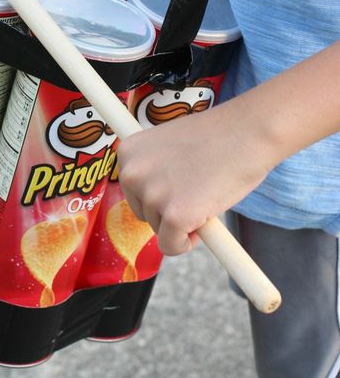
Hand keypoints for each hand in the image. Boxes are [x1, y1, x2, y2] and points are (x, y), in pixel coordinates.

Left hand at [117, 98, 272, 255]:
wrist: (248, 132)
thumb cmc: (216, 137)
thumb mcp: (169, 147)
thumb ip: (154, 170)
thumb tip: (152, 201)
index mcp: (128, 152)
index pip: (134, 189)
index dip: (160, 193)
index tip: (179, 185)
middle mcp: (132, 173)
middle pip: (142, 212)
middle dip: (168, 210)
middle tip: (197, 192)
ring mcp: (152, 195)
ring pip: (158, 229)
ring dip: (181, 222)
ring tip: (205, 194)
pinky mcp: (174, 216)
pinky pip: (172, 245)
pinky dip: (187, 242)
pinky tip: (205, 219)